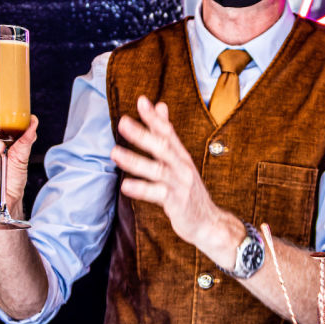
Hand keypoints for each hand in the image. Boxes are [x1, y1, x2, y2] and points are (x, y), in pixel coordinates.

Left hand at [111, 96, 238, 258]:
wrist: (209, 222)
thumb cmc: (189, 190)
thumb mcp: (181, 161)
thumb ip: (168, 135)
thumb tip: (161, 105)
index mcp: (181, 156)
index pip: (168, 132)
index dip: (155, 117)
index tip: (141, 101)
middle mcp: (182, 167)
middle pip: (163, 147)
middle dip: (143, 134)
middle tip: (123, 122)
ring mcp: (180, 184)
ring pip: (157, 170)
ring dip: (135, 161)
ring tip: (115, 153)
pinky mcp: (177, 203)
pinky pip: (157, 194)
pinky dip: (142, 189)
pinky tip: (126, 186)